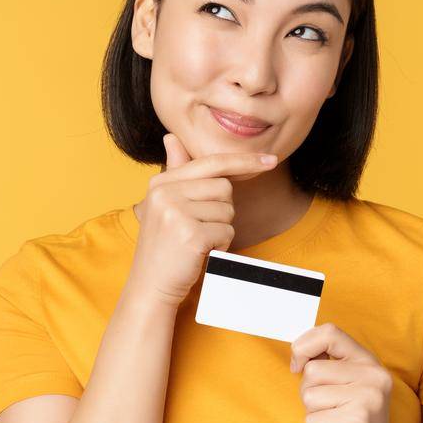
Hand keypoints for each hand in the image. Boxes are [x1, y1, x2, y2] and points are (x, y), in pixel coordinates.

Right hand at [126, 132, 278, 305]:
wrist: (151, 284)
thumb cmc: (166, 245)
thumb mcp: (166, 204)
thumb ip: (175, 172)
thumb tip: (172, 137)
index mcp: (161, 182)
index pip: (211, 163)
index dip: (243, 161)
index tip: (272, 160)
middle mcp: (165, 192)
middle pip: (225, 188)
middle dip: (222, 210)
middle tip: (199, 229)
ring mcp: (176, 212)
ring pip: (228, 211)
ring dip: (221, 230)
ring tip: (197, 242)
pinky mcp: (190, 233)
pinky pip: (227, 232)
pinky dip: (221, 246)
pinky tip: (201, 253)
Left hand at [291, 322, 404, 422]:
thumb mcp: (341, 388)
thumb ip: (327, 366)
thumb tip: (298, 354)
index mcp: (369, 362)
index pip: (329, 332)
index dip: (304, 346)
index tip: (298, 366)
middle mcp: (374, 375)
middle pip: (312, 370)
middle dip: (310, 394)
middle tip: (331, 411)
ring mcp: (368, 397)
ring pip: (309, 396)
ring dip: (314, 415)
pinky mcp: (357, 421)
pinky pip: (312, 420)